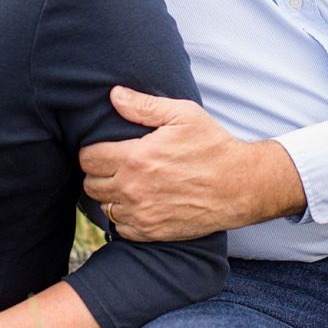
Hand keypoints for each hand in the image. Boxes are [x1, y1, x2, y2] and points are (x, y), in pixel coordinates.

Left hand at [79, 86, 305, 240]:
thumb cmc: (212, 145)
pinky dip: (124, 216)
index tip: (104, 149)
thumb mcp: (183, 115)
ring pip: (103, 207)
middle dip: (98, 173)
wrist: (240, 186)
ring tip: (126, 183)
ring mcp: (142, 213)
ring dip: (110, 195)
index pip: (88, 158)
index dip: (91, 152)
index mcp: (135, 158)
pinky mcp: (152, 232)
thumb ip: (143, 105)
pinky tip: (138, 202)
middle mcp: (133, 189)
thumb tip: (114, 95)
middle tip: (115, 165)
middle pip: (90, 184)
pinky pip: (120, 227)